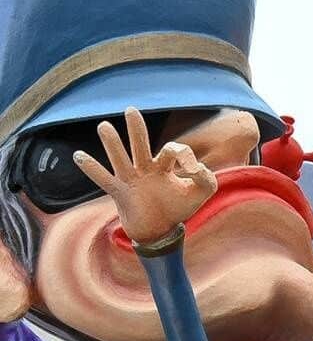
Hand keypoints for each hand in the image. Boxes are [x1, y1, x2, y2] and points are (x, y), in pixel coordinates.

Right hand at [73, 107, 216, 243]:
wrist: (161, 231)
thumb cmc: (179, 208)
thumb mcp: (201, 192)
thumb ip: (207, 178)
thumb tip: (195, 166)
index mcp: (163, 166)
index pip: (172, 150)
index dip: (183, 154)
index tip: (192, 168)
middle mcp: (145, 169)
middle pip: (140, 144)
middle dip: (136, 128)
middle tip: (131, 109)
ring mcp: (131, 180)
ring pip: (120, 158)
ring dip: (113, 143)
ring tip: (104, 126)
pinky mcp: (121, 193)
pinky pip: (104, 179)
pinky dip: (91, 168)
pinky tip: (78, 155)